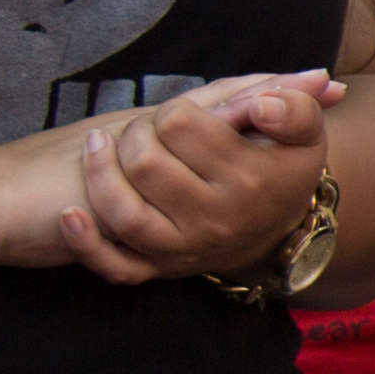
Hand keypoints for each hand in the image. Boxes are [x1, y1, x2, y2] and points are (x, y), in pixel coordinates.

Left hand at [74, 71, 340, 280]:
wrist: (274, 226)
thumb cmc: (280, 166)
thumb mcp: (304, 131)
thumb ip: (295, 105)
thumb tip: (263, 104)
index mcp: (250, 180)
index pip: (180, 125)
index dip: (174, 110)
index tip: (183, 116)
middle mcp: (217, 220)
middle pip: (144, 162)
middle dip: (136, 133)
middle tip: (146, 129)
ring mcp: (185, 249)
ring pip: (123, 211)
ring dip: (100, 171)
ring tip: (100, 147)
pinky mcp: (159, 269)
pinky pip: (113, 264)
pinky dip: (85, 241)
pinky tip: (70, 214)